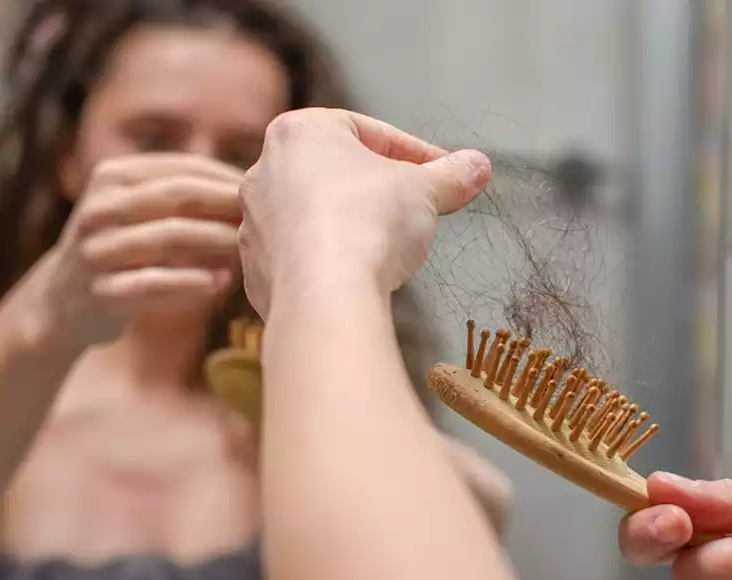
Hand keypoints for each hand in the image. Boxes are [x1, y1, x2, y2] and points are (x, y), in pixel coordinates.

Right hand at [29, 154, 244, 347]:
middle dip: (226, 205)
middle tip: (264, 218)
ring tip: (248, 250)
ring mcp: (96, 250)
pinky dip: (192, 282)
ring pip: (169, 237)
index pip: (184, 168)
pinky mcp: (100, 291)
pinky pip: (154, 284)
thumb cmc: (122, 250)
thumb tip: (255, 182)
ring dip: (216, 242)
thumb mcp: (138, 210)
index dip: (228, 179)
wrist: (62, 303)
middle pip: (178, 196)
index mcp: (113, 176)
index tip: (266, 193)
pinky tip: (221, 283)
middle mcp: (100, 207)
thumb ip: (181, 194)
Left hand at [237, 108, 491, 316]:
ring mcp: (253, 222)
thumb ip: (451, 175)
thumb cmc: (368, 223)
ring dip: (349, 225)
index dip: (413, 153)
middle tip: (413, 208)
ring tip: (386, 247)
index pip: (369, 132)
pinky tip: (355, 276)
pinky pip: (298, 257)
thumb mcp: (425, 190)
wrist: (325, 295)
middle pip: (335, 173)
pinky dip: (326, 262)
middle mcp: (264, 170)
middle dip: (376, 189)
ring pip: (313, 215)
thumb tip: (478, 166)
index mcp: (299, 132)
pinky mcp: (254, 270)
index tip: (440, 173)